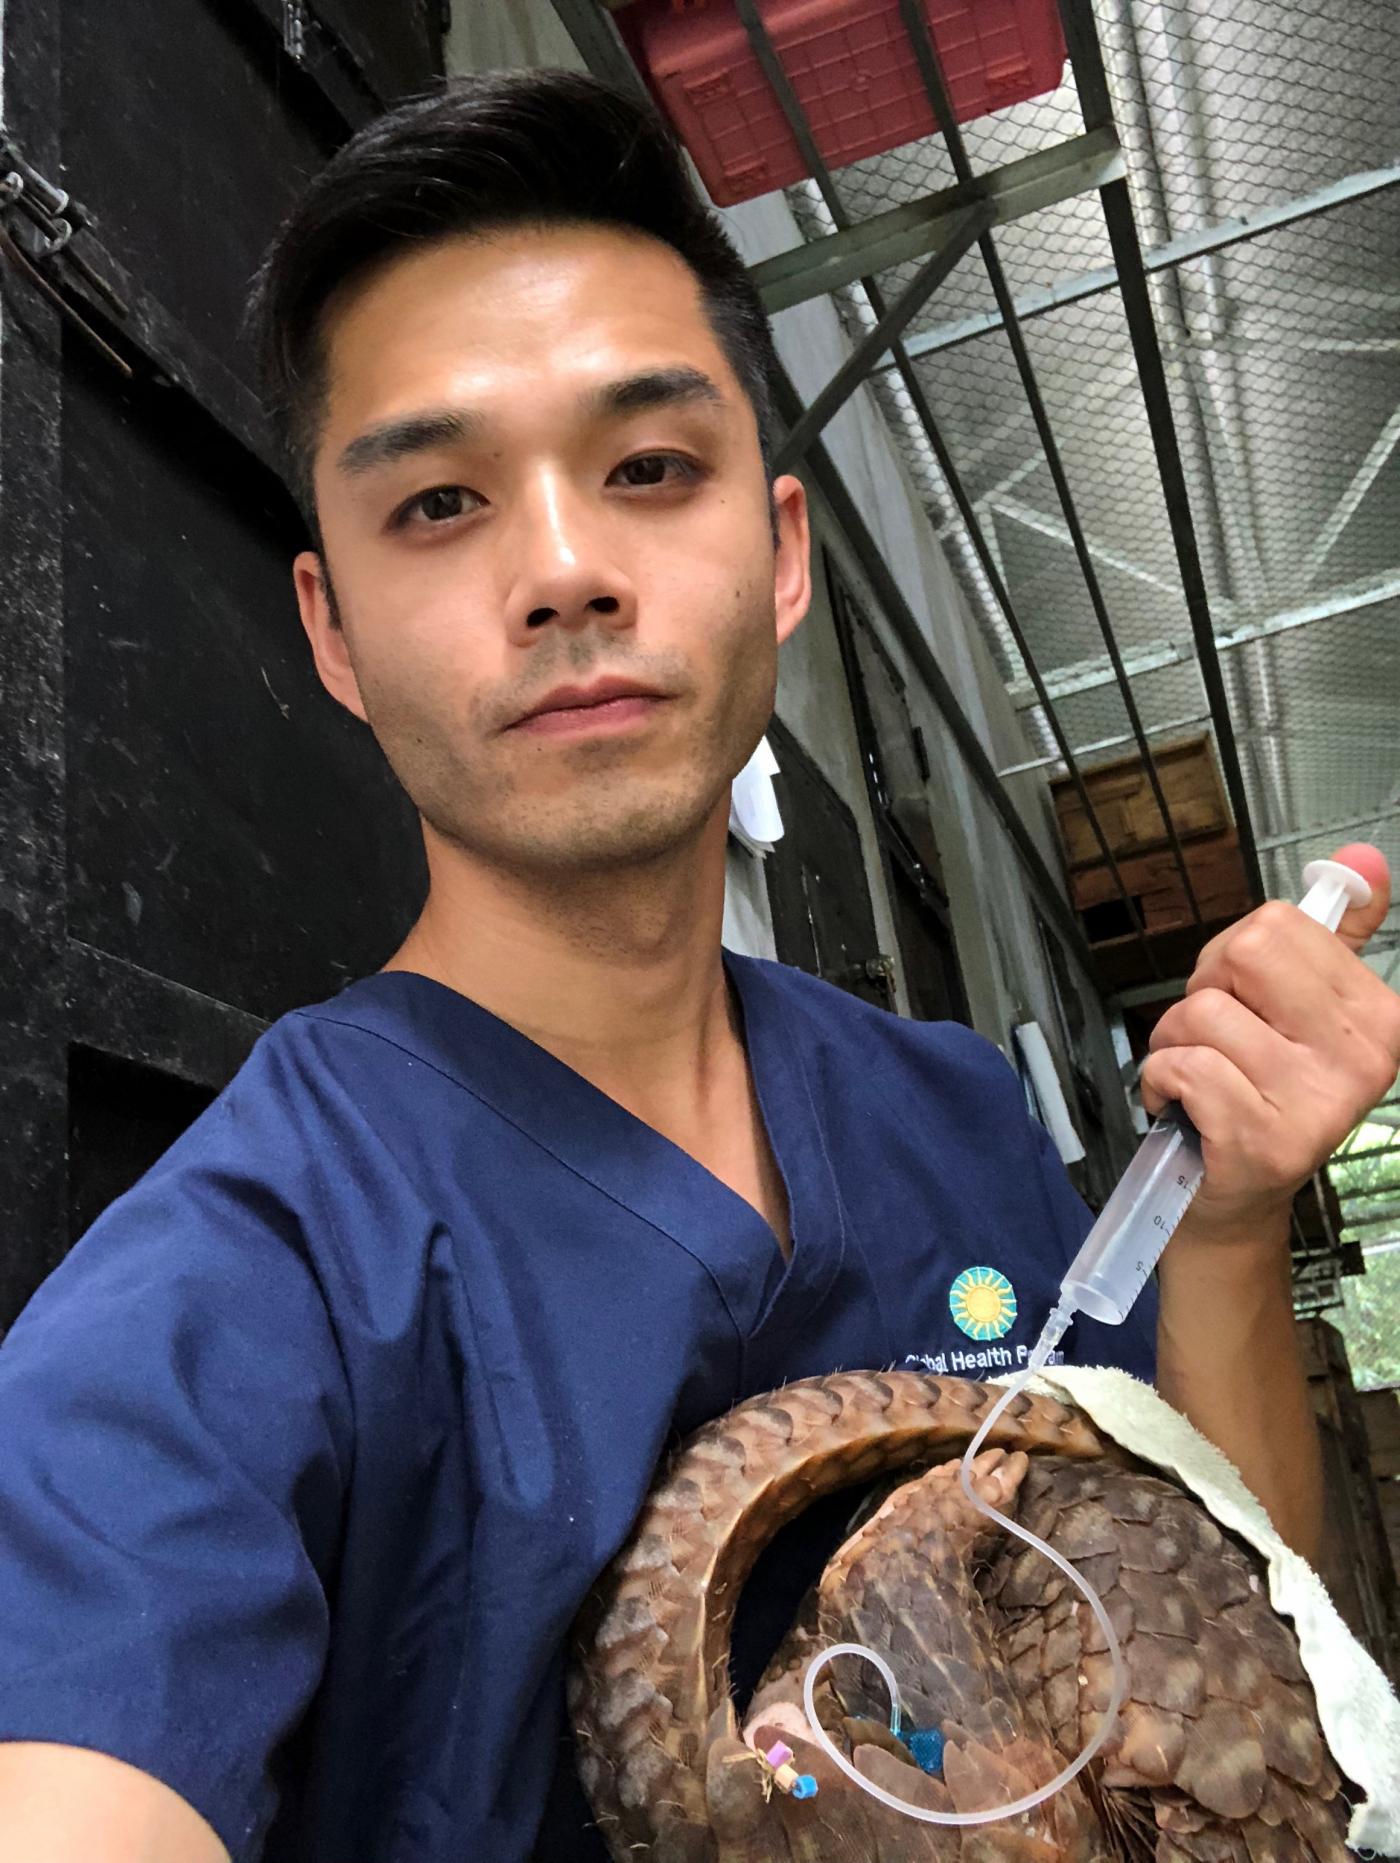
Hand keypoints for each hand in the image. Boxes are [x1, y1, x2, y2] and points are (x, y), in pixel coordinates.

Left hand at [1142, 842, 1399, 1251]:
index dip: (1235, 959)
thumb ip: (1334, 933)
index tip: (1247, 1003)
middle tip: (1217, 1039)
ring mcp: (1316, 1101)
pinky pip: (1183, 1064)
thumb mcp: (1301, 1010)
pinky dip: (1161, 1080)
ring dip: (1176, 1042)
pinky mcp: (1264, 1139)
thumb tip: (1361, 859)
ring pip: (1203, 1012)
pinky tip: (1185, 1107)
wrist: (1232, 1197)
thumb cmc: (1257, 1093)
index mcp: (1378, 1016)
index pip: (1278, 924)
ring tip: (1200, 1079)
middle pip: (1243, 954)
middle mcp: (1361, 1058)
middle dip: (1205, 990)